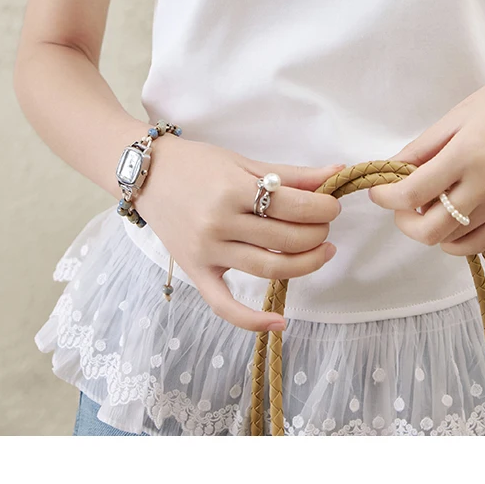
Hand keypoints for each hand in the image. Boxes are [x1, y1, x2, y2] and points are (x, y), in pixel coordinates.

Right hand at [133, 134, 345, 331]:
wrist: (148, 175)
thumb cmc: (198, 164)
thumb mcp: (244, 162)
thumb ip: (291, 173)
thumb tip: (335, 173)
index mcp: (231, 190)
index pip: (291, 206)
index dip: (321, 208)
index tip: (332, 205)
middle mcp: (218, 223)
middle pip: (284, 239)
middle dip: (317, 233)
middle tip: (326, 225)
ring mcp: (206, 252)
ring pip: (268, 269)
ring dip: (305, 264)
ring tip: (322, 251)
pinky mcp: (196, 273)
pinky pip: (224, 305)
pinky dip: (252, 320)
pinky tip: (281, 322)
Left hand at [367, 54, 484, 255]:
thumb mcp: (459, 114)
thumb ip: (423, 147)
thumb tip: (392, 170)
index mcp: (468, 153)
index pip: (413, 193)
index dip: (386, 197)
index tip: (377, 190)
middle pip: (430, 229)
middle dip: (405, 221)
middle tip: (400, 202)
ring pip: (454, 238)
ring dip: (431, 228)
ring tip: (428, 203)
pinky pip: (481, 242)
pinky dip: (458, 239)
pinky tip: (450, 220)